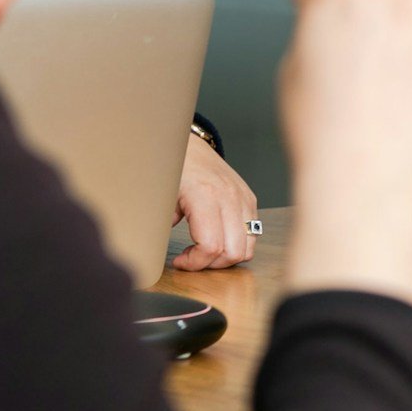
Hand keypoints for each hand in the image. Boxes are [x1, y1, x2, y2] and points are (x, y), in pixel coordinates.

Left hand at [170, 135, 259, 270]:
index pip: (211, 246)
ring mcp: (243, 198)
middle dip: (211, 264)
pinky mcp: (249, 199)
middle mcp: (230, 197)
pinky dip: (237, 244)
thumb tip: (159, 250)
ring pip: (247, 247)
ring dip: (226, 257)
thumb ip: (161, 225)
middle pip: (233, 252)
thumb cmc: (173, 169)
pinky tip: (217, 238)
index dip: (194, 263)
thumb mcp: (160, 197)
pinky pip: (252, 234)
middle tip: (192, 259)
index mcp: (205, 195)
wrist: (190, 146)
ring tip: (205, 250)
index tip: (179, 260)